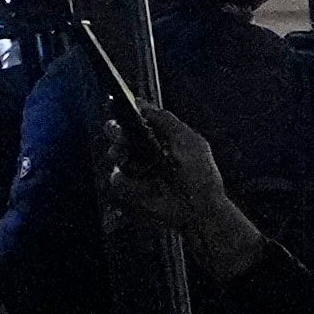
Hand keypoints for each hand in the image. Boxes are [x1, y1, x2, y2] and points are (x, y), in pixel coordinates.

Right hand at [105, 94, 270, 281]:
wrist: (198, 209)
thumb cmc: (199, 174)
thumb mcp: (189, 141)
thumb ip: (166, 121)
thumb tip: (142, 104)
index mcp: (161, 137)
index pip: (136, 119)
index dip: (126, 114)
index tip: (121, 110)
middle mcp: (145, 151)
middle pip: (117, 133)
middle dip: (116, 133)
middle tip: (121, 139)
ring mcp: (137, 170)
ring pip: (114, 155)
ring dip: (121, 156)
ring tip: (134, 163)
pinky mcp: (131, 188)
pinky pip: (116, 179)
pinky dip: (127, 181)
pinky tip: (142, 184)